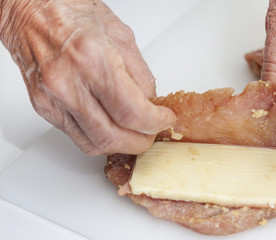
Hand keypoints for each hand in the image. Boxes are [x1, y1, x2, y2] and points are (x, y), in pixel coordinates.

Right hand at [0, 0, 175, 154]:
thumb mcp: (121, 35)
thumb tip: (151, 104)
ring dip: (120, 145)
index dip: (155, 123)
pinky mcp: (43, 107)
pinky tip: (111, 128)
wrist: (31, 12)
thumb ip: (140, 75)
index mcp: (93, 60)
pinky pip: (77, 137)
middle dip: (140, 142)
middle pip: (112, 137)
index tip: (165, 120)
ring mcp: (52, 99)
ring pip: (93, 144)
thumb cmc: (71, 13)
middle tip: (151, 133)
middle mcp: (68, 83)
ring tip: (134, 134)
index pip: (131, 112)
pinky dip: (100, 138)